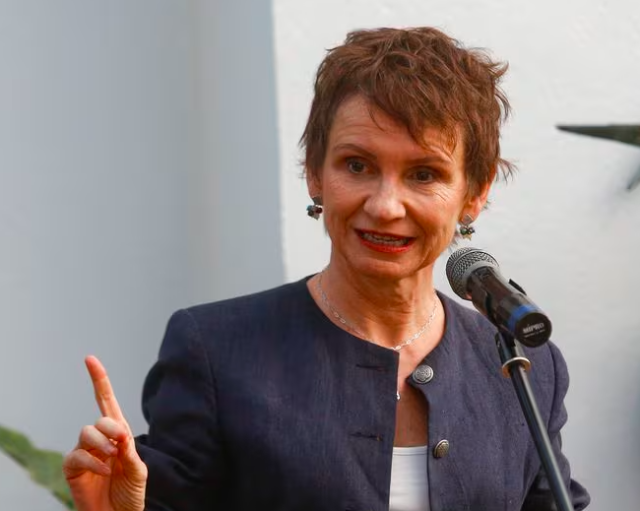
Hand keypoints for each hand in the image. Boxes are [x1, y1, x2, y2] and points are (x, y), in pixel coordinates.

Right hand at [63, 356, 147, 510]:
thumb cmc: (131, 493)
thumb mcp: (138, 470)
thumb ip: (130, 450)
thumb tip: (120, 432)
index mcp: (118, 434)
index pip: (106, 401)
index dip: (99, 380)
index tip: (90, 359)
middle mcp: (100, 440)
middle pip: (99, 417)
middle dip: (111, 427)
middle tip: (120, 444)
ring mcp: (85, 453)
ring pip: (86, 432)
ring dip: (101, 444)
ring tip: (112, 459)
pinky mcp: (72, 469)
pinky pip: (77, 455)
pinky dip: (92, 461)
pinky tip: (103, 471)